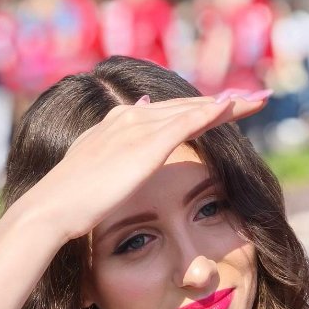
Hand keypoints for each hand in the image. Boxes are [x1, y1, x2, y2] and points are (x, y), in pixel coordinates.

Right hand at [11, 90, 271, 245]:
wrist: (53, 209)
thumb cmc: (67, 209)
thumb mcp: (91, 183)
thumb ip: (108, 168)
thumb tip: (121, 164)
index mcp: (115, 127)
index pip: (164, 114)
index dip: (193, 112)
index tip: (218, 111)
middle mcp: (127, 119)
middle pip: (183, 106)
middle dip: (218, 102)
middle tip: (251, 99)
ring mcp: (136, 129)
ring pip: (191, 109)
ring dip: (226, 103)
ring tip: (256, 100)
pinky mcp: (146, 144)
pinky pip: (187, 122)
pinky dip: (212, 113)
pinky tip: (234, 107)